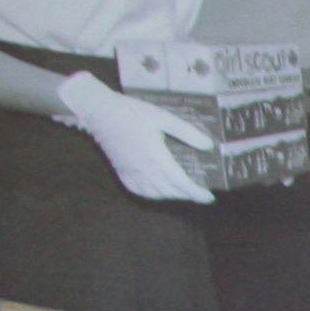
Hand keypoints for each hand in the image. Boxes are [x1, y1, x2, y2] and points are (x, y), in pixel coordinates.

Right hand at [55, 71, 214, 201]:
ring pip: (154, 194)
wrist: (100, 112)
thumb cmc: (133, 113)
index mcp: (157, 158)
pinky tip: (157, 191)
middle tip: (199, 193)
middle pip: (169, 191)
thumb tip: (208, 145)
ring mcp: (131, 173)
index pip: (181, 183)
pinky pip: (137, 190)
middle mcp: (144, 170)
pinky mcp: (121, 171)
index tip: (209, 197)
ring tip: (182, 192)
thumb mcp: (163, 118)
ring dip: (170, 196)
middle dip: (186, 195)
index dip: (196, 193)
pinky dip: (150, 195)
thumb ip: (186, 132)